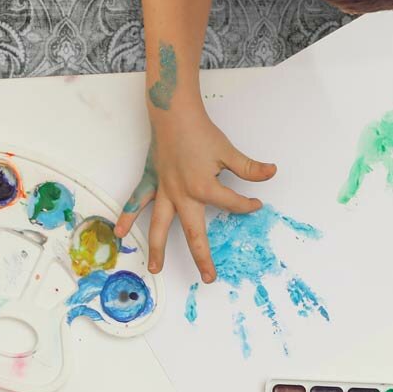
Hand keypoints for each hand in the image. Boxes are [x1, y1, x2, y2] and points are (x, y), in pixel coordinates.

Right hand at [112, 106, 276, 281]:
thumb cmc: (201, 132)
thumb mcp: (229, 152)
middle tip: (208, 277)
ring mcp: (164, 191)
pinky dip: (127, 216)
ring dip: (157, 247)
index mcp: (204, 188)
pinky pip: (137, 202)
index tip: (255, 204)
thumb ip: (249, 168)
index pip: (231, 204)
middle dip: (202, 257)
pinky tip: (120, 232)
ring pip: (160, 225)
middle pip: (194, 232)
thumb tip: (271, 173)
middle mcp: (182, 195)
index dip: (246, 206)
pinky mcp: (152, 182)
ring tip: (155, 268)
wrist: (174, 114)